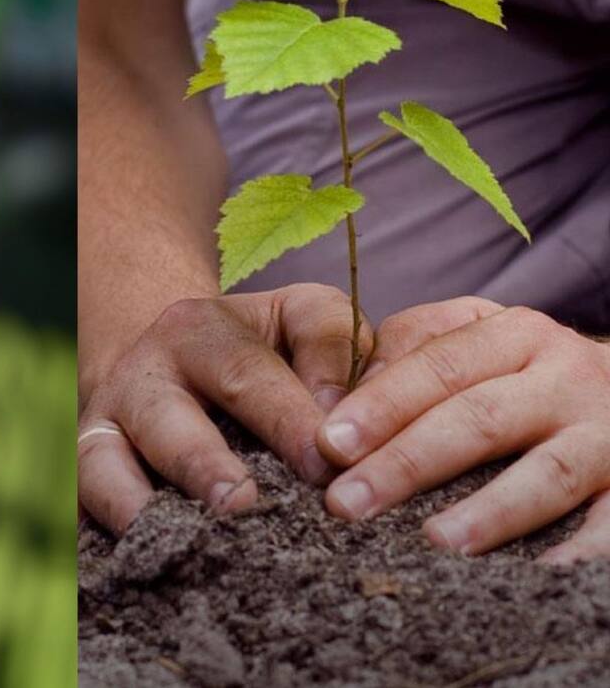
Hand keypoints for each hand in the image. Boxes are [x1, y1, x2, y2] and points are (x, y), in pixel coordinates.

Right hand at [78, 284, 372, 533]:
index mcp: (198, 330)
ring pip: (103, 465)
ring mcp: (102, 426)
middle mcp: (141, 375)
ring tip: (188, 540)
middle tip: (243, 504)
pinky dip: (110, 535)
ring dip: (140, 507)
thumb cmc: (259, 346)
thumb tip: (338, 422)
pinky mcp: (85, 474)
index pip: (244, 372)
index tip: (326, 464)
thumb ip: (333, 345)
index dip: (285, 419)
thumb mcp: (298, 317)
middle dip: (203, 465)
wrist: (171, 358)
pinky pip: (85, 507)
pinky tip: (148, 563)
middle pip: (166, 421)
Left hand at [317, 298, 609, 561]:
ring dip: (490, 511)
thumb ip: (412, 350)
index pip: (439, 366)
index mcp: (515, 335)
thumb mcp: (479, 336)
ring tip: (434, 542)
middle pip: (479, 418)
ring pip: (548, 473)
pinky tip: (537, 578)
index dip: (382, 404)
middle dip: (407, 462)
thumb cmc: (528, 372)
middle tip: (348, 502)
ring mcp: (607, 435)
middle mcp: (565, 378)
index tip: (330, 444)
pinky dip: (580, 554)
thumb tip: (344, 396)